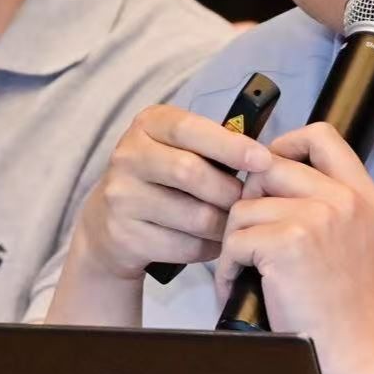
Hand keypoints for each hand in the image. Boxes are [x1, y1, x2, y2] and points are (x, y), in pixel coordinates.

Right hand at [72, 105, 271, 279]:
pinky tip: (211, 241)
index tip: (263, 160)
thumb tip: (264, 159)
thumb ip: (213, 146)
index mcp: (148, 125)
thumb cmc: (162, 178)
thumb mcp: (178, 148)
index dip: (229, 145)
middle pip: (190, 173)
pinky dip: (209, 247)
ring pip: (194, 216)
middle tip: (247, 201)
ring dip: (223, 224)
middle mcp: (128, 157)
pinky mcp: (125, 237)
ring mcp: (122, 198)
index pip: (189, 129)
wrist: (108, 222)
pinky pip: (185, 246)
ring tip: (232, 223)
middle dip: (229, 190)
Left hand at [218, 123, 373, 373]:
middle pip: (267, 167)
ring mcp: (314, 217)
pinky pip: (234, 241)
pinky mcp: (285, 243)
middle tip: (250, 236)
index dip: (284, 145)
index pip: (319, 136)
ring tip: (246, 271)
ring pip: (243, 208)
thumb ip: (337, 209)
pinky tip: (242, 287)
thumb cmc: (358, 310)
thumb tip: (290, 189)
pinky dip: (230, 268)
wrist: (365, 352)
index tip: (267, 174)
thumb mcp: (366, 243)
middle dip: (248, 201)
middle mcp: (341, 198)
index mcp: (362, 194)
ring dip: (236, 242)